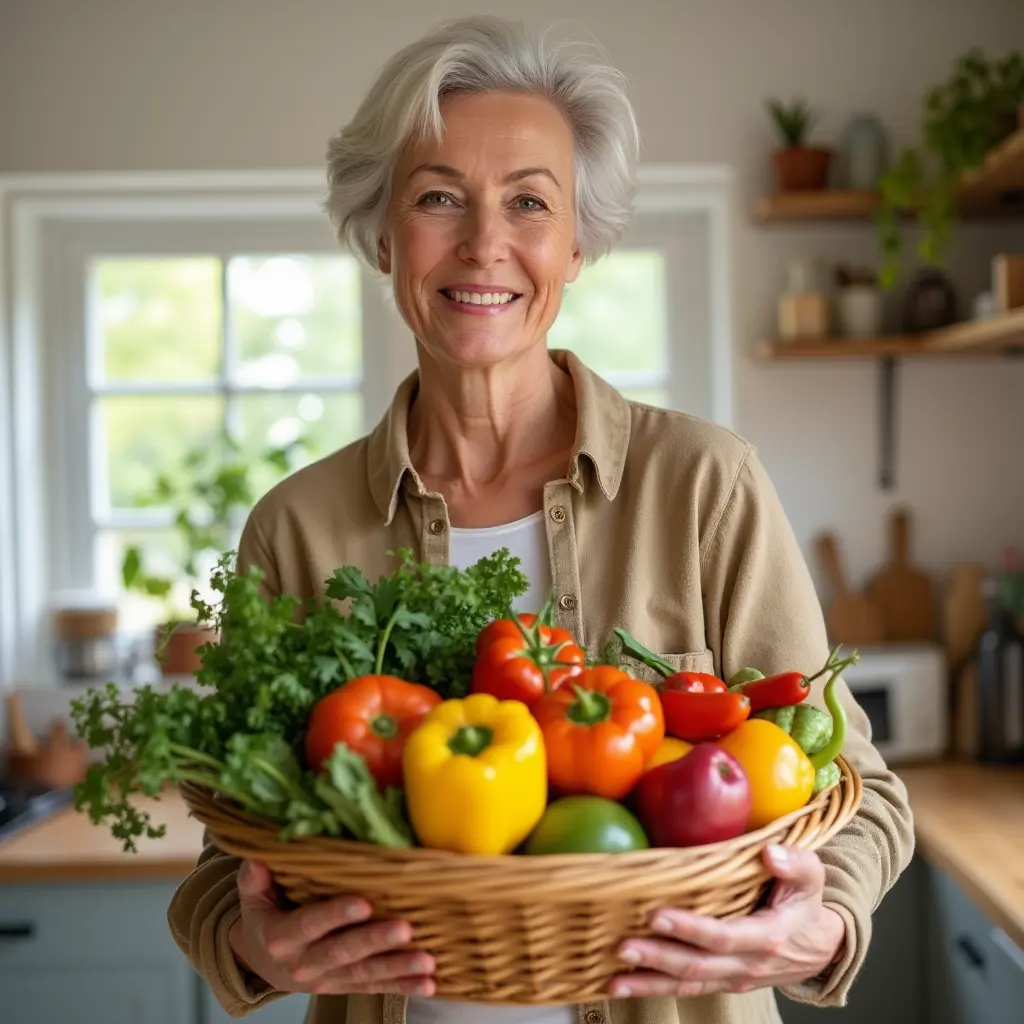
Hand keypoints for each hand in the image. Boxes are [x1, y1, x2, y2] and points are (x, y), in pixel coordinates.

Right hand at [229, 860, 435, 996]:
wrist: (262, 963)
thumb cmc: (266, 918)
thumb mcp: (253, 898)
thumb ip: (254, 880)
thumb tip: (258, 859)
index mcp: (282, 937)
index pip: (310, 924)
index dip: (336, 914)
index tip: (364, 902)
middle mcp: (304, 963)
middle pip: (343, 953)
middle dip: (376, 941)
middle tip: (406, 929)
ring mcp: (327, 979)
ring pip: (365, 974)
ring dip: (398, 969)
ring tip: (427, 961)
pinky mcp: (344, 987)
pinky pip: (375, 988)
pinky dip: (403, 987)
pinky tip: (428, 984)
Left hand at [610, 844, 844, 998]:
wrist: (820, 947)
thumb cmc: (806, 903)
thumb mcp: (812, 877)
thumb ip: (795, 863)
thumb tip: (770, 853)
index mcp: (768, 937)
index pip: (723, 937)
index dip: (689, 929)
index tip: (656, 916)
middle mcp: (748, 964)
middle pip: (697, 965)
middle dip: (658, 958)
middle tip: (622, 946)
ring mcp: (733, 979)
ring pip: (688, 984)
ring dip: (649, 982)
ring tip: (614, 978)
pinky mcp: (722, 983)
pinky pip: (687, 989)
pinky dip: (654, 989)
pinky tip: (624, 986)